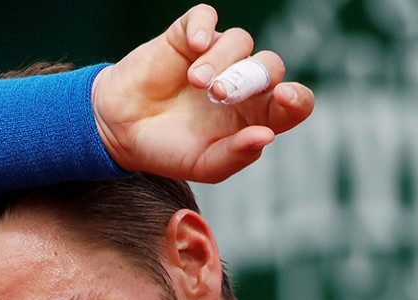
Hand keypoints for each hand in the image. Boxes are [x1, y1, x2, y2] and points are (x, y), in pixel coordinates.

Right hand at [92, 4, 313, 182]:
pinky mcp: (188, 37)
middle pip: (271, 65)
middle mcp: (242, 83)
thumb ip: (236, 155)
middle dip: (251, 78)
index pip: (294, 102)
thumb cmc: (167, 150)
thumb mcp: (203, 165)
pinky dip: (204, 26)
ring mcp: (216, 56)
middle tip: (218, 95)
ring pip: (241, 41)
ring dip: (221, 60)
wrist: (120, 131)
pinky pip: (206, 17)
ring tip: (195, 81)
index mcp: (255, 116)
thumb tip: (267, 136)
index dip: (297, 98)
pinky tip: (194, 44)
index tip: (283, 97)